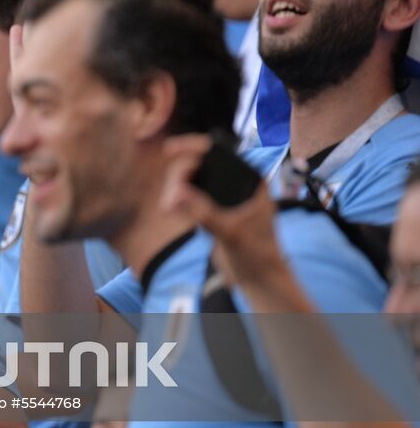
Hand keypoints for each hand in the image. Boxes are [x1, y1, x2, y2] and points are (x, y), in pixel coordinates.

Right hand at [160, 133, 283, 287]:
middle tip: (170, 199)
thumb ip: (205, 213)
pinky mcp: (213, 210)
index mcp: (251, 180)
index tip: (170, 149)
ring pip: (191, 180)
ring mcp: (224, 197)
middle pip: (199, 165)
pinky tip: (171, 208)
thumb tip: (177, 194)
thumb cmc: (258, 256)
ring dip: (175, 189)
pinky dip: (178, 200)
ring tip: (168, 207)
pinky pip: (190, 196)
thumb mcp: (232, 233)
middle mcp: (237, 183)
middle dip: (179, 177)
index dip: (193, 146)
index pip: (219, 153)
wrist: (260, 281)